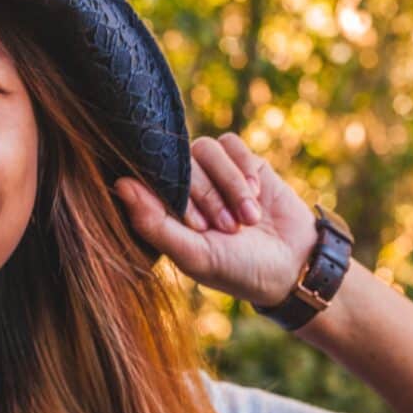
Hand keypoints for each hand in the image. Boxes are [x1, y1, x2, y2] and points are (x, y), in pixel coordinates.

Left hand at [114, 132, 318, 306]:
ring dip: (230, 183)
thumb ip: (155, 224)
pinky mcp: (242, 161)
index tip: (200, 228)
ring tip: (249, 218)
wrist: (294, 266)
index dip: (177, 198)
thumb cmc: (237, 269)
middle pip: (182, 163)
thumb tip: (119, 185)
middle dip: (209, 196)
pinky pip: (232, 143)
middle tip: (229, 228)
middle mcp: (185, 187)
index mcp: (165, 211)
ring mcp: (213, 172)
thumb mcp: (195, 255)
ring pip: (206, 148)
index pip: (151, 179)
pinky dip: (244, 169)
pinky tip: (258, 197)